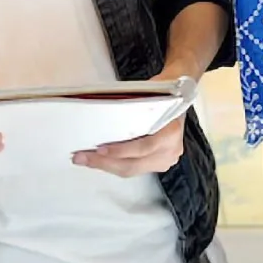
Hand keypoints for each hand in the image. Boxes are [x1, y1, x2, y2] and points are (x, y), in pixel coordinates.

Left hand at [72, 65, 189, 176]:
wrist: (180, 91)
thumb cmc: (162, 91)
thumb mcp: (147, 95)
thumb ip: (129, 110)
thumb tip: (98, 116)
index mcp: (171, 131)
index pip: (144, 147)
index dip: (120, 151)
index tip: (99, 150)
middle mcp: (171, 149)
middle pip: (133, 165)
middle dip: (104, 163)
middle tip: (82, 158)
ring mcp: (166, 159)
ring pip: (131, 170)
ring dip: (107, 166)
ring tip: (87, 160)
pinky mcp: (159, 163)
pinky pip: (134, 168)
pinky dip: (116, 164)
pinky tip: (102, 161)